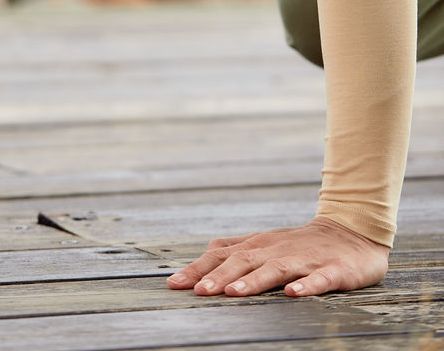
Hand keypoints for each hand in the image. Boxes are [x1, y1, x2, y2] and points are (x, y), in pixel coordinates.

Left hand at [166, 217, 388, 297]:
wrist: (352, 232)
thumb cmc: (302, 244)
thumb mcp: (266, 244)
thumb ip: (237, 248)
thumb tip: (203, 256)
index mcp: (259, 246)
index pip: (222, 255)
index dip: (198, 269)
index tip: (174, 284)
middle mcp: (277, 250)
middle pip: (243, 261)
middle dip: (219, 276)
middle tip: (198, 292)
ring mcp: (305, 260)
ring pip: (275, 270)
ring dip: (253, 281)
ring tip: (233, 293)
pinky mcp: (333, 271)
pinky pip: (318, 280)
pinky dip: (305, 287)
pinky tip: (292, 295)